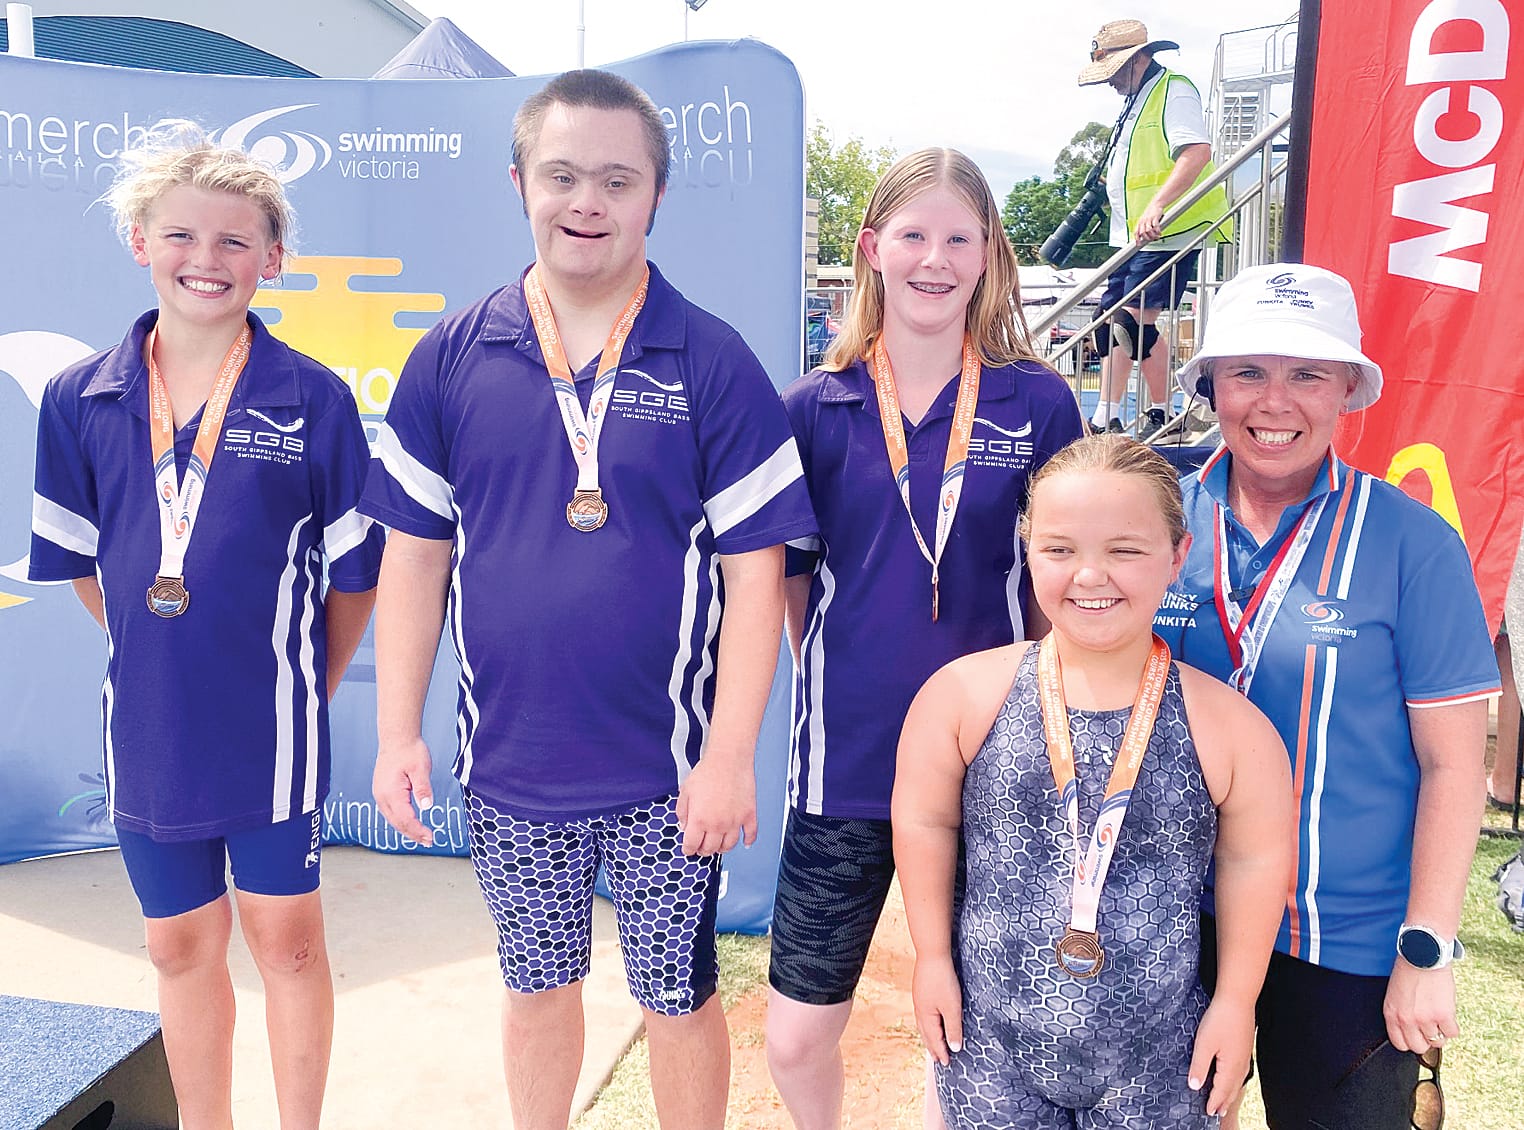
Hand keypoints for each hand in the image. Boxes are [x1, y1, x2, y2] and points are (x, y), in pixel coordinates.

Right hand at [373, 735, 435, 845]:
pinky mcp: (382, 792)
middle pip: (398, 823)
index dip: (418, 830)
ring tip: (421, 837)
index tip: (431, 837)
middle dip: (413, 834)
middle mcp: (382, 796)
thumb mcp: (421, 768)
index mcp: (391, 792)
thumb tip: (427, 807)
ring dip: (407, 830)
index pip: (405, 819)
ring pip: (393, 819)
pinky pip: (391, 812)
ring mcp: (380, 795)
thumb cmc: (409, 751)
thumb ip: (423, 788)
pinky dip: (401, 821)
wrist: (397, 738)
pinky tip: (410, 824)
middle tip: (429, 841)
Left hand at [675, 757, 756, 855]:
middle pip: (710, 849)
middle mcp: (717, 824)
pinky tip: (745, 843)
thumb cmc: (707, 771)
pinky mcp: (748, 815)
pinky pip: (751, 834)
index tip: (688, 849)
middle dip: (703, 850)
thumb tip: (684, 826)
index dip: (688, 849)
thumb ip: (682, 812)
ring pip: (729, 846)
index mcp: (699, 820)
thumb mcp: (685, 791)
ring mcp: (735, 821)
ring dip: (722, 849)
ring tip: (718, 845)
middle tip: (701, 847)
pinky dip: (748, 841)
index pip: (691, 845)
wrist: (728, 759)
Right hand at [912, 954, 963, 1065]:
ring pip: (924, 1024)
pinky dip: (928, 1024)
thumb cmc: (943, 980)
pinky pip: (924, 1014)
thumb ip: (954, 1028)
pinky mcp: (922, 991)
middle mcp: (920, 1010)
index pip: (935, 1040)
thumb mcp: (952, 1007)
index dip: (941, 1052)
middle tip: (937, 1059)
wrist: (932, 954)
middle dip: (933, 1047)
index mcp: (926, 1017)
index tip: (946, 1064)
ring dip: (929, 1036)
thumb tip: (955, 1048)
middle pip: (926, 1034)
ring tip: (933, 1043)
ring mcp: (919, 1000)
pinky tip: (932, 1020)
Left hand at [1134, 200, 1166, 244]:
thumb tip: (1145, 237)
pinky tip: (1160, 232)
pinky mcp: (1155, 217)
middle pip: (1142, 233)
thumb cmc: (1150, 213)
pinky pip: (1155, 226)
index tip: (1138, 245)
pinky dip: (1157, 231)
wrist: (1156, 204)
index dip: (1136, 239)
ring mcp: (1148, 219)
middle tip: (1152, 239)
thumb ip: (1144, 228)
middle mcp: (1143, 221)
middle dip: (1147, 238)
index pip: (1136, 232)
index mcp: (1139, 223)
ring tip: (1157, 236)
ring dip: (1153, 235)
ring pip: (1148, 231)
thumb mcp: (1145, 220)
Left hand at [1188, 996, 1253, 1115]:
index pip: (1221, 1091)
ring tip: (1225, 1101)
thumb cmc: (1220, 1019)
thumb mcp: (1204, 1043)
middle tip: (1217, 1114)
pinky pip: (1240, 1071)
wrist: (1238, 999)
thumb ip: (1199, 1066)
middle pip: (1231, 1089)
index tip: (1209, 1113)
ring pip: (1237, 1081)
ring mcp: (1245, 1055)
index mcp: (1230, 1066)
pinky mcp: (1244, 1047)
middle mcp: (1240, 1064)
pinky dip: (1234, 1081)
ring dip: (1230, 1093)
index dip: (1214, 1102)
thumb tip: (1194, 1086)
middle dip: (1224, 1102)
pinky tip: (1232, 1077)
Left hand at [1384, 958, 1457, 1051]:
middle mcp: (1406, 1020)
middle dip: (1426, 1040)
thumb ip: (1400, 1013)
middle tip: (1431, 1027)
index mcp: (1391, 1014)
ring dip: (1441, 1031)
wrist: (1422, 954)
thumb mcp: (1395, 994)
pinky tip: (1448, 1013)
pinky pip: (1452, 1033)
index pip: (1399, 1043)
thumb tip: (1412, 1030)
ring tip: (1440, 1016)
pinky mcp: (1443, 1016)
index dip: (1410, 1041)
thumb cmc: (1408, 969)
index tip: (1417, 1036)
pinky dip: (1452, 1026)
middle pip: (1419, 1047)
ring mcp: (1425, 1019)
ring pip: (1438, 1041)